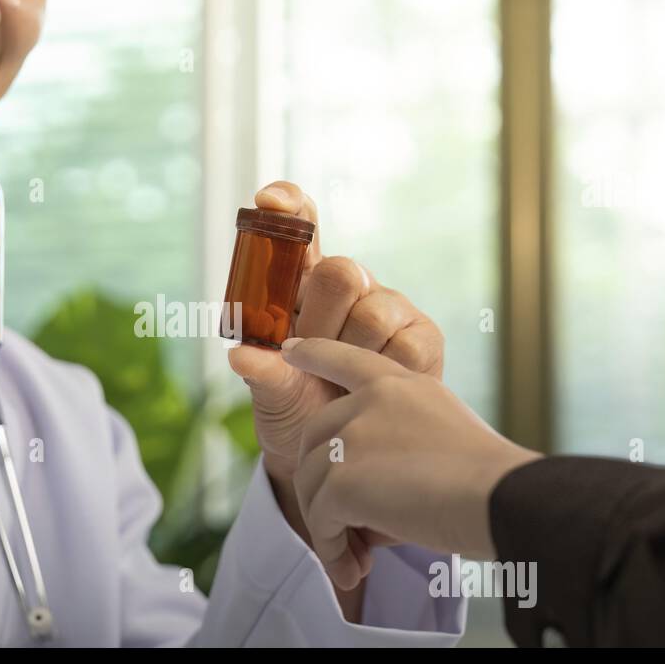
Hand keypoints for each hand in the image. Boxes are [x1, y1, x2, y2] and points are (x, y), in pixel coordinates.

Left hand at [227, 182, 445, 537]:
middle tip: (311, 353)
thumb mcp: (274, 397)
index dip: (290, 207)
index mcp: (301, 290)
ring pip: (373, 308)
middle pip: (341, 271)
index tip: (271, 199)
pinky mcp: (421, 337)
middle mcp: (348, 291)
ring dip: (352, 352)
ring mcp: (387, 309)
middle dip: (321, 316)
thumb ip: (263, 371)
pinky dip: (385, 370)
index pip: (299, 233)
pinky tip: (376, 387)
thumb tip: (242, 357)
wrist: (353, 464)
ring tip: (341, 383)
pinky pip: (405, 340)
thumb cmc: (303, 419)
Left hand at [283, 338, 540, 590]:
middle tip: (347, 529)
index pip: (345, 358)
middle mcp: (368, 401)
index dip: (314, 354)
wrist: (501, 500)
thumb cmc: (489, 481)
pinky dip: (332, 549)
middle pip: (314, 439)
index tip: (290, 352)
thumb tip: (359, 485)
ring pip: (311, 485)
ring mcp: (351, 437)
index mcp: (398, 385)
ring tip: (356, 559)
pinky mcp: (342, 480)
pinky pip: (320, 520)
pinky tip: (352, 568)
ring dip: (328, 527)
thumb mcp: (443, 432)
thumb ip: (397, 437)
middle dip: (320, 485)